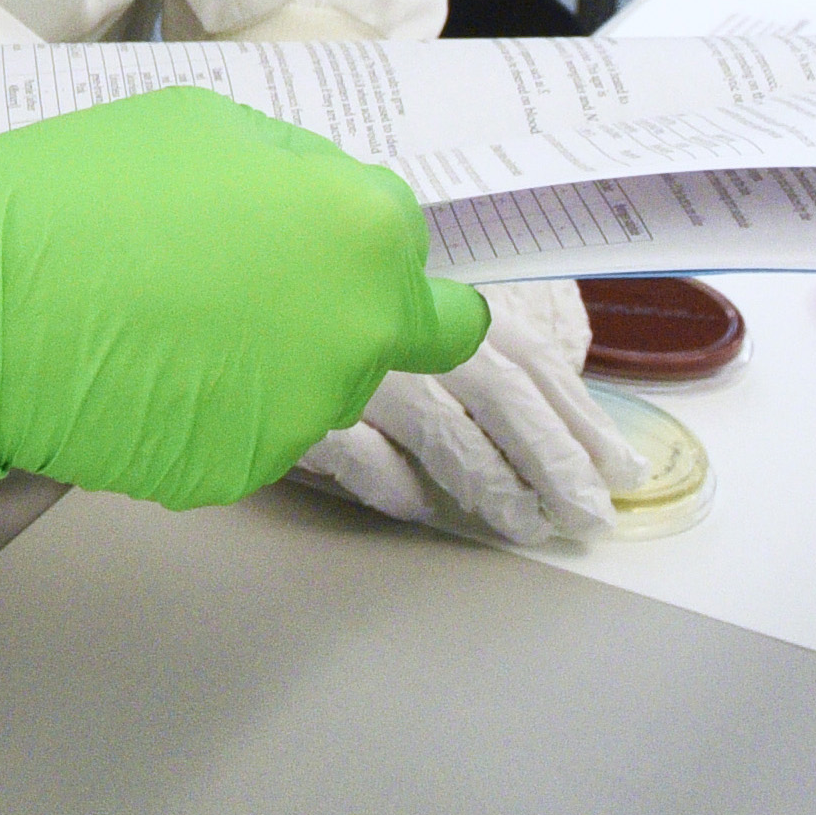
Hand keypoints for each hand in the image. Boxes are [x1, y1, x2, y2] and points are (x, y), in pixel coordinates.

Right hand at [0, 86, 487, 509]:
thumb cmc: (84, 189)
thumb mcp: (206, 126)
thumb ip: (296, 175)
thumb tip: (326, 214)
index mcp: (361, 233)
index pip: (414, 254)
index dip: (358, 244)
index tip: (312, 248)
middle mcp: (355, 333)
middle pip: (388, 333)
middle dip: (338, 312)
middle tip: (254, 295)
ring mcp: (300, 413)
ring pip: (318, 388)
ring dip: (276, 361)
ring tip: (180, 326)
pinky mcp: (240, 469)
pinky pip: (248, 430)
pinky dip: (213, 407)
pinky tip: (149, 373)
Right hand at [295, 277, 642, 545]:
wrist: (197, 289)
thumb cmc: (307, 310)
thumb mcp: (389, 315)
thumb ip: (450, 347)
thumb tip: (541, 409)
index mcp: (430, 296)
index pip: (524, 355)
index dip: (578, 415)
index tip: (619, 471)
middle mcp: (395, 318)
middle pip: (496, 388)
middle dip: (552, 457)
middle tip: (585, 518)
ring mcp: (345, 353)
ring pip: (436, 421)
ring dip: (488, 480)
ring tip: (521, 525)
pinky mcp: (289, 392)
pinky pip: (351, 444)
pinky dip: (387, 479)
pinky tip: (414, 510)